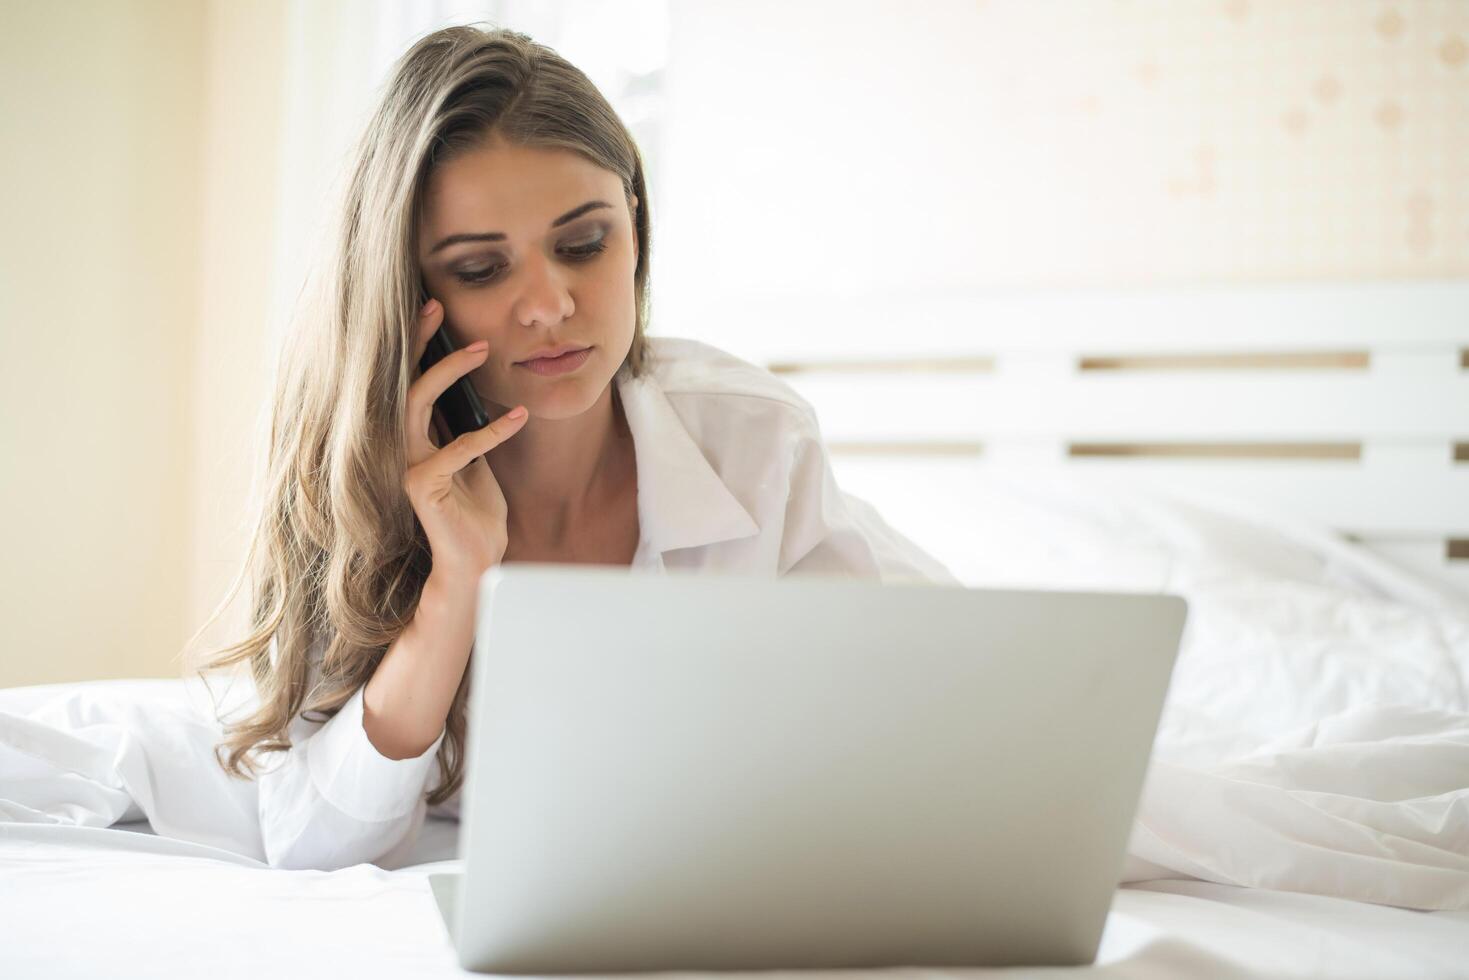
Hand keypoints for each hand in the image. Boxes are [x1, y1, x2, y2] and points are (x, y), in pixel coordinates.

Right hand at [404, 298, 527, 582]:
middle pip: (400, 381)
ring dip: (449, 372)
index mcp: (412, 437)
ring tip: (481, 350)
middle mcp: (401, 447)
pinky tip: (519, 417)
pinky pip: (460, 448)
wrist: (475, 560)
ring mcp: (407, 465)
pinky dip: (493, 432)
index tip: (432, 308)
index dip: (416, 345)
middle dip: (418, 341)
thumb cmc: (474, 511)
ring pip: (417, 403)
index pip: (408, 381)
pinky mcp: (423, 486)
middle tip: (438, 307)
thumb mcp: (473, 458)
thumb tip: (472, 384)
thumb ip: (464, 425)